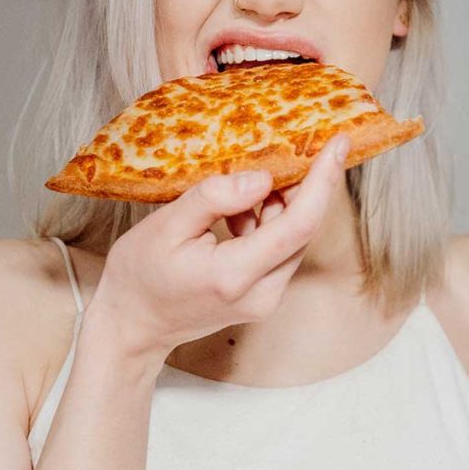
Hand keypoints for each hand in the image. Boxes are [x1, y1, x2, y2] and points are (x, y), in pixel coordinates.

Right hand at [86, 133, 350, 357]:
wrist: (131, 327)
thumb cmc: (138, 276)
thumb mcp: (165, 226)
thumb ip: (214, 198)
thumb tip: (263, 177)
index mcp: (235, 274)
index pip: (299, 224)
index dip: (323, 181)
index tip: (337, 142)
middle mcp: (261, 293)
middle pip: (303, 230)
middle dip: (306, 185)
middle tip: (297, 145)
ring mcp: (264, 300)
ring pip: (293, 240)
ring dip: (282, 203)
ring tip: (249, 178)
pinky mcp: (261, 297)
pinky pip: (278, 251)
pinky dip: (268, 222)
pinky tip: (238, 209)